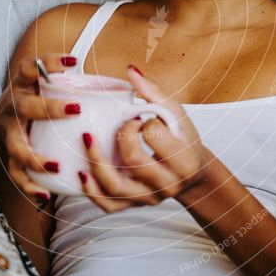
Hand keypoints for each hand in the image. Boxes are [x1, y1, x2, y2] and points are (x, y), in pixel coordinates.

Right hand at [0, 53, 80, 197]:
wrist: (5, 119)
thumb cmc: (39, 102)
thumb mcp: (48, 86)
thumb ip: (78, 84)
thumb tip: (132, 84)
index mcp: (23, 86)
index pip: (30, 67)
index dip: (49, 62)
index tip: (74, 61)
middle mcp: (11, 107)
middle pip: (24, 106)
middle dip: (48, 109)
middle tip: (76, 110)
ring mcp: (7, 132)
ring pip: (16, 146)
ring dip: (35, 157)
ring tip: (56, 166)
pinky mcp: (8, 155)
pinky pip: (16, 173)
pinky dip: (29, 185)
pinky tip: (44, 194)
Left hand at [78, 65, 211, 211]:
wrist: (193, 173)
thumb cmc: (183, 139)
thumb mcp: (176, 114)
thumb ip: (154, 91)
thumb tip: (130, 70)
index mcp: (182, 160)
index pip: (154, 135)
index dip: (145, 121)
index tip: (143, 118)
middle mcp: (167, 183)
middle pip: (133, 160)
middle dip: (122, 136)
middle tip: (124, 126)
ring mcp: (149, 198)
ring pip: (115, 187)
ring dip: (96, 162)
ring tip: (87, 141)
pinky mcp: (135, 205)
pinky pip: (108, 205)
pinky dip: (92, 191)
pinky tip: (82, 173)